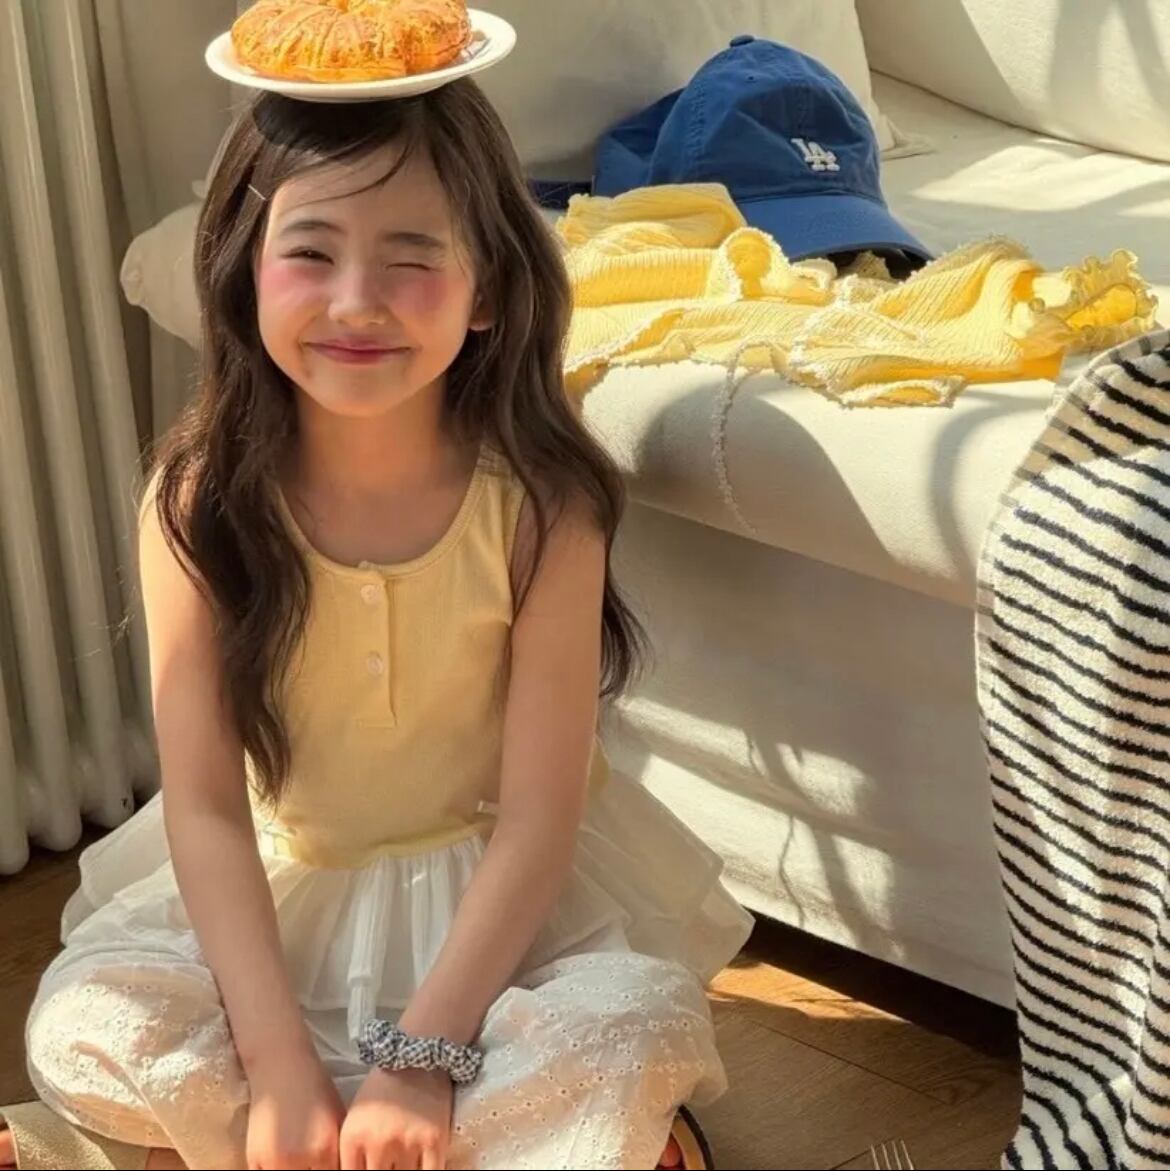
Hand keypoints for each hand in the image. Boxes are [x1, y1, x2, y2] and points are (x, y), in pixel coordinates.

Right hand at [245, 1041, 345, 1169]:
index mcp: (324, 1148)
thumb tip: (347, 1166)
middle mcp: (298, 1159)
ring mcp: (273, 1162)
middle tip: (315, 1164)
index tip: (333, 1166)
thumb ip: (340, 1152)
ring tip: (302, 1163)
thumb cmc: (316, 1090)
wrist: (281, 1069)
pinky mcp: (254, 1161)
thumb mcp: (337, 1119)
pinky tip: (286, 1163)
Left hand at [340, 1067, 453, 1169]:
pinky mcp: (434, 1141)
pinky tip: (421, 1168)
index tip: (373, 1168)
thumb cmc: (382, 1093)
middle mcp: (378, 1143)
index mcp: (352, 1139)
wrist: (417, 1058)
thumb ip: (353, 1158)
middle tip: (389, 1165)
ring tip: (402, 1164)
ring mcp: (408, 1142)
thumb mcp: (355, 1122)